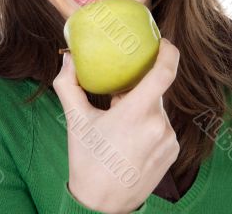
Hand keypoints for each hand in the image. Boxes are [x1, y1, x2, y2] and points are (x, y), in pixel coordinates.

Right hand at [53, 38, 179, 213]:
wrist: (102, 205)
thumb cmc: (87, 160)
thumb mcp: (75, 120)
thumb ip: (68, 85)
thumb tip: (68, 60)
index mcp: (136, 114)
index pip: (164, 73)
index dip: (168, 52)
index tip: (162, 42)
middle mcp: (159, 125)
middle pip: (154, 90)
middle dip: (136, 89)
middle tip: (116, 100)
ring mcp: (168, 139)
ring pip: (157, 108)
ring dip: (142, 107)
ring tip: (121, 125)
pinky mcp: (173, 150)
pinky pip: (162, 124)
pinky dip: (149, 122)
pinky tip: (132, 138)